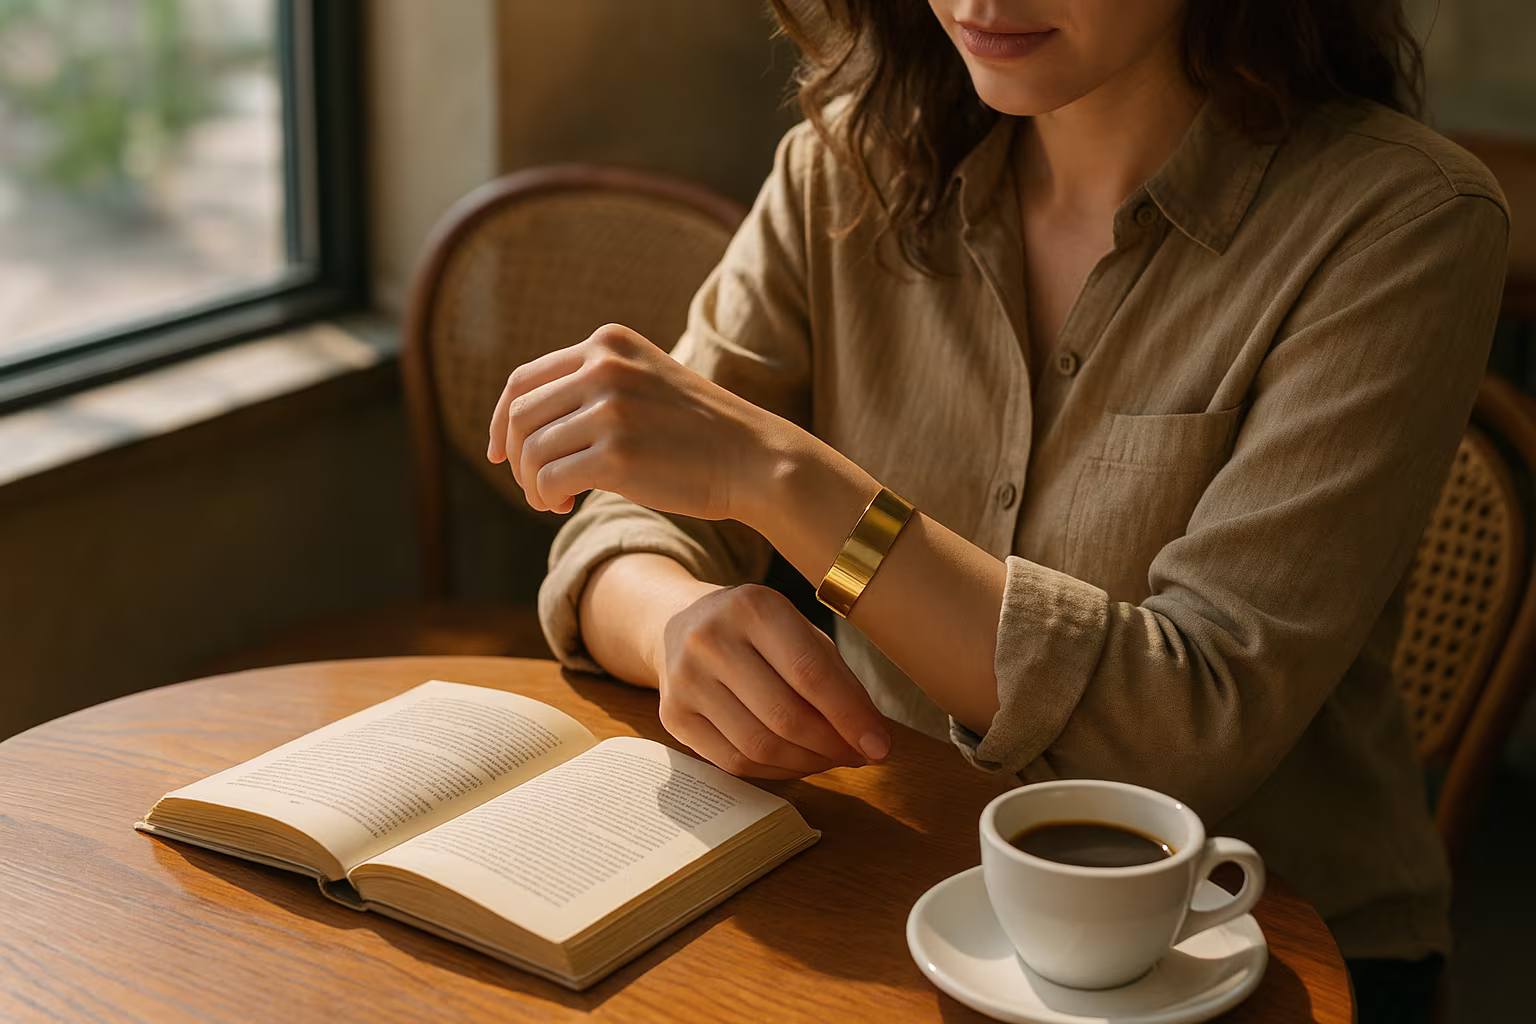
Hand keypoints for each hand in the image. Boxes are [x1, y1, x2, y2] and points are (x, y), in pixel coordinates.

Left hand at [486, 323, 781, 517]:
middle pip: (520, 415)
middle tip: (536, 488)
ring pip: (531, 450)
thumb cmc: (698, 433)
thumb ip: (595, 387)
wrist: (753, 459)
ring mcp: (611, 409)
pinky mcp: (617, 454)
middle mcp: (605, 367)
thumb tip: (526, 424)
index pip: (524, 379)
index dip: (503, 420)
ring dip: (532, 484)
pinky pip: (549, 478)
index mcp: (608, 343)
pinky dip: (547, 497)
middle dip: (517, 458)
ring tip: (554, 501)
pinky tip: (567, 506)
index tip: (501, 453)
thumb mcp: (645, 384)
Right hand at [652, 583, 891, 778]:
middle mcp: (711, 640)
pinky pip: (733, 762)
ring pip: (759, 746)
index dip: (850, 716)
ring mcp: (685, 680)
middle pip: (785, 716)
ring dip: (807, 763)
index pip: (810, 673)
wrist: (680, 623)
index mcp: (753, 607)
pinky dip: (775, 771)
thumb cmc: (757, 630)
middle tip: (858, 754)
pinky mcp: (672, 716)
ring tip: (831, 758)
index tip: (881, 746)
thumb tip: (872, 736)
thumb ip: (834, 676)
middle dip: (832, 745)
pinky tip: (797, 762)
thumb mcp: (798, 629)